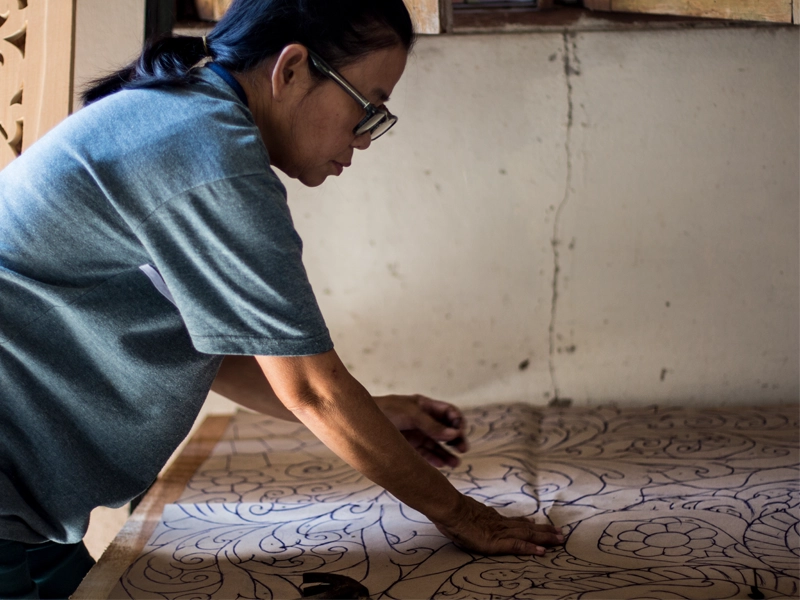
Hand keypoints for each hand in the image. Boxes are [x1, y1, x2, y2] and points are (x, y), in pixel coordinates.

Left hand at [374, 394, 468, 467]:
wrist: (358, 421)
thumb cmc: (385, 410)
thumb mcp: (410, 414)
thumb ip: (431, 425)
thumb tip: (454, 434)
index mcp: (424, 406)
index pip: (448, 413)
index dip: (457, 421)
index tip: (459, 431)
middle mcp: (423, 421)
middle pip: (446, 430)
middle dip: (456, 439)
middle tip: (463, 449)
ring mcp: (416, 435)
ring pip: (437, 445)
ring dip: (448, 453)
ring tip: (455, 464)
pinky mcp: (408, 448)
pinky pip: (426, 455)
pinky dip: (435, 460)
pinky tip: (443, 466)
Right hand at [433, 495, 564, 555]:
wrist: (449, 509)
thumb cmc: (450, 511)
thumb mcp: (463, 512)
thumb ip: (472, 515)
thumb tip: (469, 515)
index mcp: (491, 518)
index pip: (514, 522)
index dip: (528, 524)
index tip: (538, 525)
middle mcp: (499, 523)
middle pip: (526, 528)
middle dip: (544, 531)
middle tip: (560, 533)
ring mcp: (499, 532)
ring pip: (527, 535)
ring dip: (545, 538)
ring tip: (559, 540)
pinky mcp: (496, 542)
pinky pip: (516, 545)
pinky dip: (530, 548)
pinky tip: (542, 551)